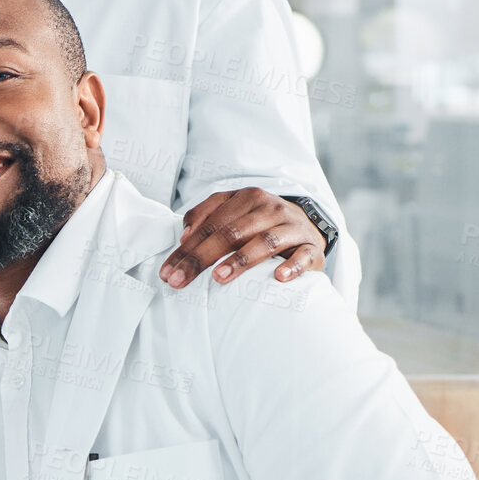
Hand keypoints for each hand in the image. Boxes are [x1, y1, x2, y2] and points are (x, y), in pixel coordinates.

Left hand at [159, 189, 323, 288]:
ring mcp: (292, 227)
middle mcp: (270, 208)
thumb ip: (205, 217)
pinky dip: (292, 266)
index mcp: (246, 198)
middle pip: (231, 233)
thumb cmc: (260, 224)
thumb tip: (183, 236)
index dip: (186, 249)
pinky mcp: (312, 247)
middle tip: (179, 281)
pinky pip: (303, 256)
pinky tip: (278, 277)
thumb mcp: (233, 212)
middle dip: (201, 258)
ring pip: (264, 241)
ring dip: (241, 260)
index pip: (210, 225)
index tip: (166, 272)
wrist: (307, 226)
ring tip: (219, 277)